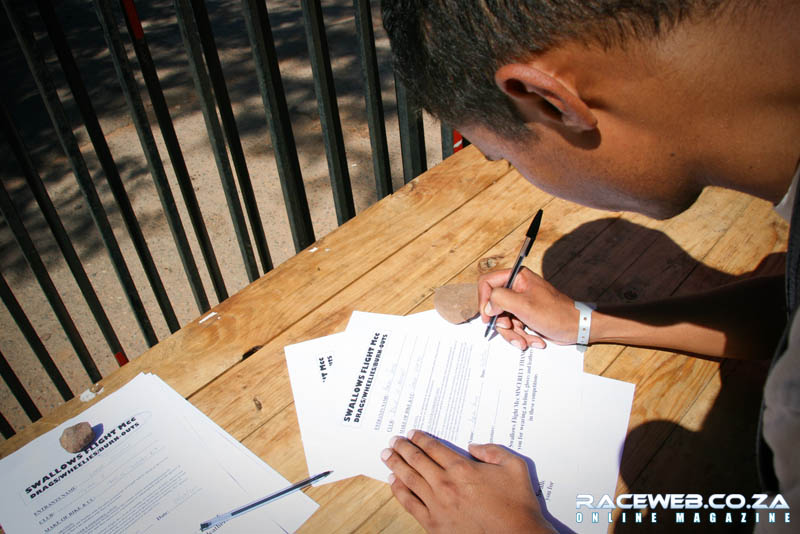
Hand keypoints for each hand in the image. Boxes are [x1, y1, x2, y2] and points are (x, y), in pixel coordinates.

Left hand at [381, 430, 555, 533]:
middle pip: (417, 460)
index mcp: (463, 469)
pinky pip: (409, 504)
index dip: (420, 439)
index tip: (412, 434)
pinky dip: (398, 491)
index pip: (434, 448)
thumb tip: (473, 446)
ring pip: (409, 479)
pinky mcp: (434, 524)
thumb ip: (493, 450)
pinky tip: (393, 482)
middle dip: (403, 448)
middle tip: (394, 441)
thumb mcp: (514, 466)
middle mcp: (446, 484)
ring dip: (396, 465)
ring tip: (387, 455)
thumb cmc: (518, 505)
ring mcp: (437, 505)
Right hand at [478, 267, 578, 349]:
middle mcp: (517, 288)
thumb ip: (500, 299)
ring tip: (525, 341)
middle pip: (494, 306)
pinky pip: (513, 328)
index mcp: (517, 277)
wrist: (576, 328)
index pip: (487, 283)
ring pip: (502, 320)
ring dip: (513, 334)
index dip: (484, 300)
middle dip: (503, 323)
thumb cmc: (556, 314)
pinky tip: (535, 340)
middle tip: (510, 329)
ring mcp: (521, 303)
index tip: (488, 316)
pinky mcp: (525, 316)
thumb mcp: (524, 305)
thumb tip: (488, 307)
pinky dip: (521, 336)